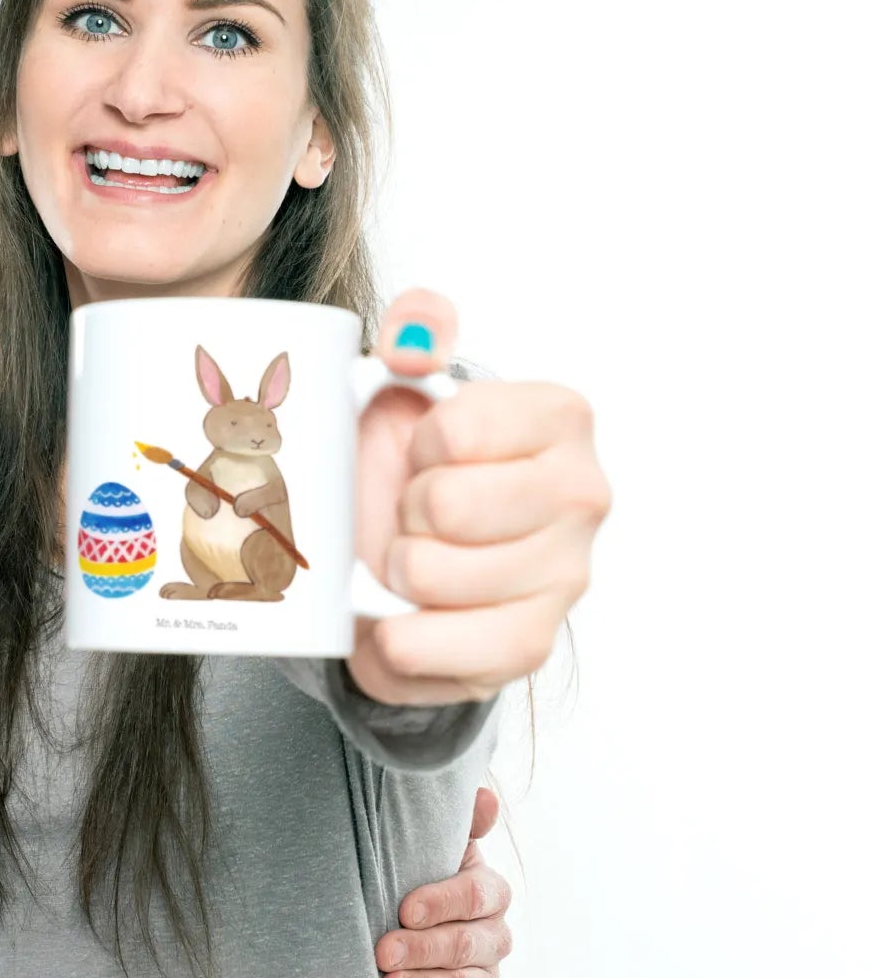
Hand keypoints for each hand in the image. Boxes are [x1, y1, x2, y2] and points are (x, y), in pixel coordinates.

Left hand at [348, 290, 609, 705]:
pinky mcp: (532, 643)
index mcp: (560, 418)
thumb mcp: (403, 383)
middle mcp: (583, 495)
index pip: (456, 431)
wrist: (403, 547)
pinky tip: (400, 618)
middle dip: (404, 510)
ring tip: (410, 555)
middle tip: (413, 511)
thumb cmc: (411, 461)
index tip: (424, 451)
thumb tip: (416, 329)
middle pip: (446, 506)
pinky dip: (404, 639)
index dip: (416, 445)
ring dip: (396, 570)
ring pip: (434, 576)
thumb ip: (415, 333)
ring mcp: (566, 575)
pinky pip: (451, 649)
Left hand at [376, 787, 512, 977]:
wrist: (408, 908)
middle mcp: (496, 934)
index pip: (475, 897)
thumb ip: (460, 822)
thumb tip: (484, 796)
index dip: (441, 903)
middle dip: (424, 950)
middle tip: (383, 953)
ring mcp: (485, 972)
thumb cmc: (419, 866)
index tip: (404, 908)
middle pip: (467, 945)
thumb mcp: (434, 841)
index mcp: (490, 890)